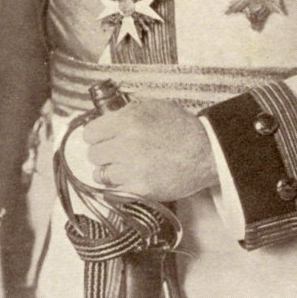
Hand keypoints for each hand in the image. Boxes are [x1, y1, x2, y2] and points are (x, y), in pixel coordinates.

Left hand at [82, 98, 216, 201]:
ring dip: (110, 171)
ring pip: (101, 175)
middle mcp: (127, 144)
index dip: (97, 135)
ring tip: (124, 167)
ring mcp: (133, 169)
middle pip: (93, 155)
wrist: (206, 153)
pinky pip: (114, 191)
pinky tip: (131, 179)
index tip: (103, 138)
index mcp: (128, 120)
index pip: (90, 133)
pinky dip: (120, 186)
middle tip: (116, 153)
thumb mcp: (153, 107)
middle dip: (103, 153)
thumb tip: (102, 119)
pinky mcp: (141, 189)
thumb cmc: (181, 128)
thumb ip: (125, 111)